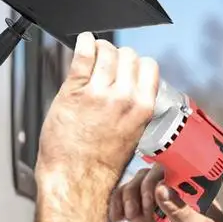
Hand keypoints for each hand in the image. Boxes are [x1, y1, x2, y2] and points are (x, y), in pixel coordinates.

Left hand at [36, 34, 159, 185]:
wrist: (76, 179)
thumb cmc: (101, 164)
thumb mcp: (132, 134)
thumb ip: (134, 107)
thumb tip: (131, 85)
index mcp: (142, 108)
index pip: (149, 66)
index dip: (137, 64)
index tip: (127, 68)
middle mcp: (123, 98)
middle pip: (128, 55)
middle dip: (118, 56)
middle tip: (108, 64)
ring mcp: (98, 93)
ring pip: (106, 51)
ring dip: (100, 49)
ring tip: (93, 54)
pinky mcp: (73, 91)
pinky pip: (82, 56)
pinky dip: (84, 43)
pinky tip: (83, 42)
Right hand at [110, 164, 222, 221]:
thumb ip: (181, 211)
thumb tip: (161, 188)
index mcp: (195, 194)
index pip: (176, 169)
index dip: (161, 172)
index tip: (153, 187)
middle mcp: (175, 197)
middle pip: (152, 174)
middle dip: (144, 186)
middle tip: (145, 209)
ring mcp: (158, 209)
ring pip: (136, 186)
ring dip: (128, 195)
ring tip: (131, 216)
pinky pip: (126, 204)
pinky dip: (118, 205)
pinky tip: (118, 218)